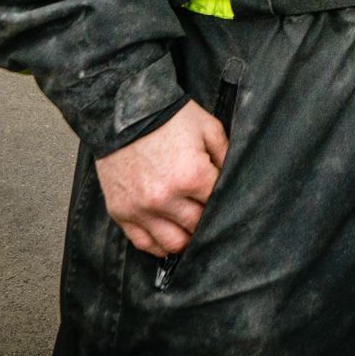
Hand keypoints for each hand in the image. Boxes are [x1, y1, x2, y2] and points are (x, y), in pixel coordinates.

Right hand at [94, 100, 227, 256]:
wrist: (124, 110)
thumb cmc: (169, 117)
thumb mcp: (209, 128)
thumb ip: (225, 156)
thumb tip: (232, 180)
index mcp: (192, 176)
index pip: (217, 205)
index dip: (222, 201)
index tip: (223, 198)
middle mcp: (166, 197)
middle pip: (197, 227)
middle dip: (206, 220)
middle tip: (206, 211)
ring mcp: (141, 208)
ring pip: (173, 243)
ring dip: (185, 239)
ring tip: (190, 229)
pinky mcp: (121, 211)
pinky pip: (143, 242)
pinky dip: (158, 245)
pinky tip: (168, 238)